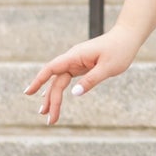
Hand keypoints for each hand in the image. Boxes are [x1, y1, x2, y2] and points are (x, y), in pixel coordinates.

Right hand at [24, 26, 141, 123]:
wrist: (127, 37)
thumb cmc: (120, 50)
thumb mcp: (108, 68)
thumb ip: (91, 80)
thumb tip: (74, 93)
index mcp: (76, 56)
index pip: (51, 68)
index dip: (39, 80)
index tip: (28, 93)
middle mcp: (73, 58)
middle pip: (56, 81)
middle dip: (50, 100)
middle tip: (48, 119)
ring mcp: (77, 62)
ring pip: (60, 81)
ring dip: (53, 97)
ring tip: (47, 114)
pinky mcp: (82, 65)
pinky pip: (67, 79)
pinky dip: (60, 89)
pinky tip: (52, 97)